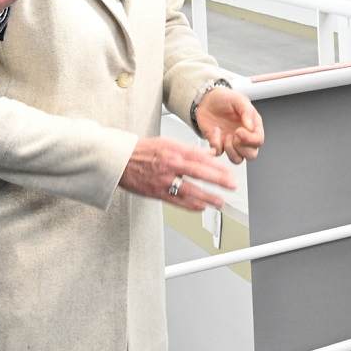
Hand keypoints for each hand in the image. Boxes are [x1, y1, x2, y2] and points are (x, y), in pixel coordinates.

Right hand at [120, 136, 236, 211]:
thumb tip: (209, 153)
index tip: (229, 172)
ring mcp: (163, 180)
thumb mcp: (168, 142)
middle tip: (231, 185)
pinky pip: (176, 201)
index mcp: (174, 151)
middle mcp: (169, 165)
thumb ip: (190, 150)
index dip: (217, 166)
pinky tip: (201, 207)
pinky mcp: (156, 192)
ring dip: (206, 197)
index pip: (200, 158)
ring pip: (189, 190)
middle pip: (198, 173)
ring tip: (219, 201)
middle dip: (218, 180)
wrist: (118, 160)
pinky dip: (190, 205)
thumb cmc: (142, 151)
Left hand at [196, 86, 264, 163]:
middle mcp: (244, 137)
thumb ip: (246, 111)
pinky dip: (216, 145)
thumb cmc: (224, 98)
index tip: (239, 131)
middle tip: (234, 135)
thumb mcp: (238, 99)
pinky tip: (215, 131)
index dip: (250, 139)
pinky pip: (219, 153)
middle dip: (242, 148)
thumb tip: (250, 126)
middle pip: (251, 154)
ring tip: (225, 136)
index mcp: (253, 126)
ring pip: (237, 159)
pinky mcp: (218, 144)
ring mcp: (231, 143)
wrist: (206, 100)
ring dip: (230, 150)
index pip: (258, 140)